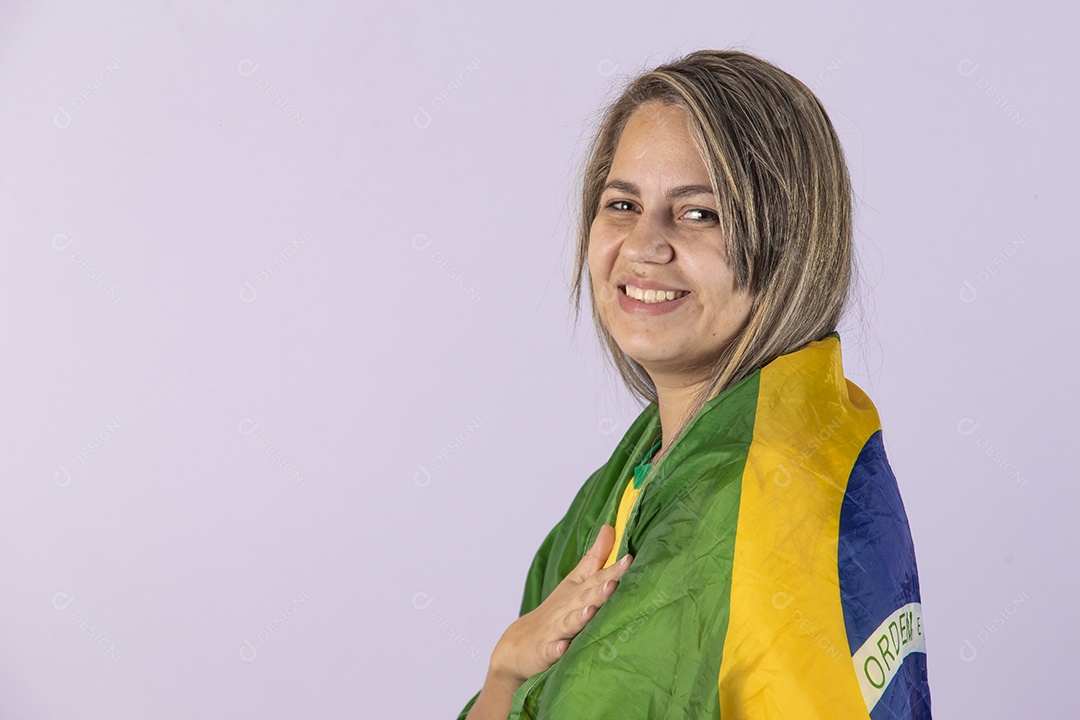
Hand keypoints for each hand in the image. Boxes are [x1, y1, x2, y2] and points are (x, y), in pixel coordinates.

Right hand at [489, 524, 633, 684]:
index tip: (629, 559)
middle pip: (584, 598)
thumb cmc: (555, 611)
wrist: (519, 643)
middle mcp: (567, 608)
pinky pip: (551, 651)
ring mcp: (555, 630)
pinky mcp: (545, 651)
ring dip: (579, 617)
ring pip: (569, 623)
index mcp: (576, 592)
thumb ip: (595, 558)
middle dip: (599, 591)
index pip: (596, 579)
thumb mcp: (574, 582)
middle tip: (614, 582)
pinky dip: (556, 649)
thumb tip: (609, 528)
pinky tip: (563, 648)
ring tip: (591, 610)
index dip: (612, 570)